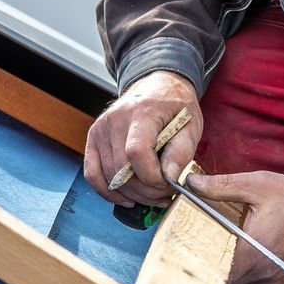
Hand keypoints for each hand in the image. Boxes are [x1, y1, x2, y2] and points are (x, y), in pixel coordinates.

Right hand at [83, 71, 200, 207]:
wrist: (157, 85)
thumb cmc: (175, 106)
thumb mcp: (191, 124)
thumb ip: (182, 151)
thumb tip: (169, 176)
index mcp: (141, 112)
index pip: (136, 153)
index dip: (152, 177)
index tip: (170, 183)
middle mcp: (115, 119)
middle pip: (121, 170)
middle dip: (147, 191)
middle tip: (166, 194)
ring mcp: (100, 129)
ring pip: (109, 177)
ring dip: (133, 194)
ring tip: (154, 196)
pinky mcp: (94, 138)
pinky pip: (92, 173)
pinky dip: (108, 192)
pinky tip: (127, 198)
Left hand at [187, 171, 283, 283]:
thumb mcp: (260, 184)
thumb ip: (222, 186)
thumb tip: (190, 184)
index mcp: (250, 254)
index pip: (207, 270)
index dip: (190, 261)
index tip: (180, 249)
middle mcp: (260, 276)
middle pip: (218, 279)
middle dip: (207, 262)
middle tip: (196, 243)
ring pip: (235, 283)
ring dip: (226, 267)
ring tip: (221, 245)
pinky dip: (245, 271)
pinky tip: (247, 251)